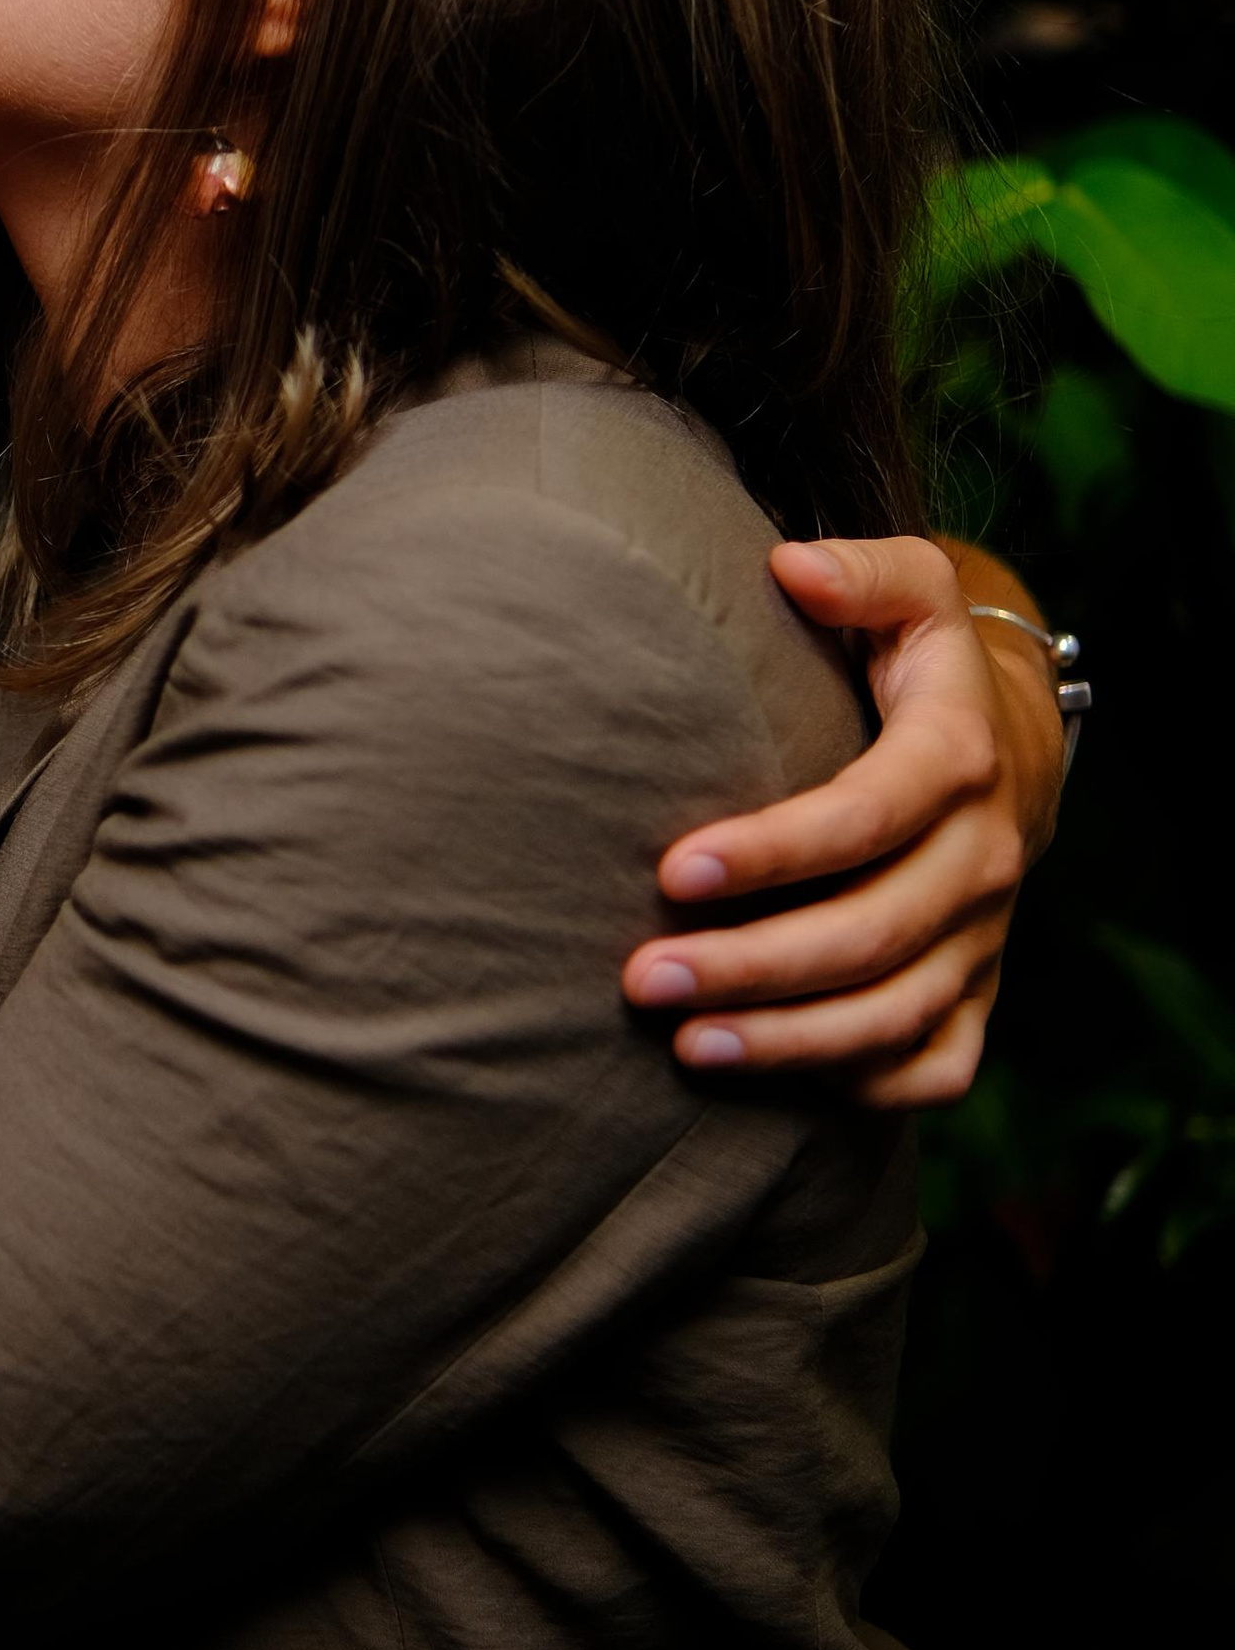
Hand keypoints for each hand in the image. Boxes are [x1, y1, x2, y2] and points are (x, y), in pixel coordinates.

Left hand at [622, 537, 1053, 1108]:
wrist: (1007, 748)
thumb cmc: (918, 665)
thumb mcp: (913, 591)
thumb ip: (861, 571)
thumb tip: (790, 565)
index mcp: (958, 763)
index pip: (865, 818)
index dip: (773, 851)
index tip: (672, 868)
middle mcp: (979, 861)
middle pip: (870, 935)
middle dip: (752, 965)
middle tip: (642, 978)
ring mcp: (983, 937)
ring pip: (896, 1014)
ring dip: (790, 1039)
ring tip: (686, 1044)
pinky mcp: (977, 991)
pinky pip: (939, 1063)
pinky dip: (868, 1084)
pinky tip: (777, 1081)